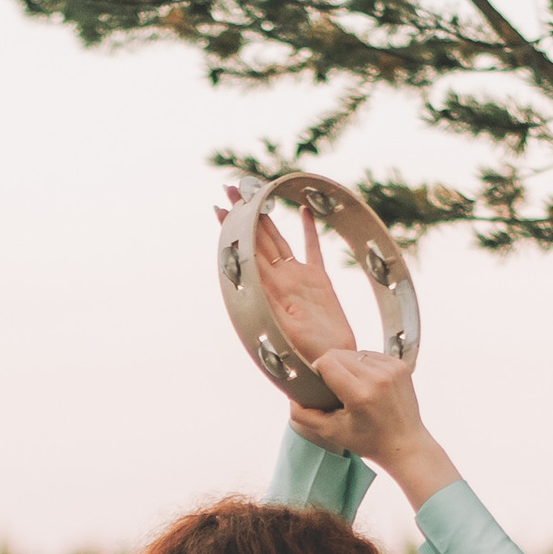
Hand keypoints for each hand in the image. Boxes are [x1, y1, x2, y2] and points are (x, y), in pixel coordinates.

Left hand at [246, 200, 352, 371]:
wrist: (332, 367)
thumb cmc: (308, 358)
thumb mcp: (286, 332)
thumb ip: (270, 307)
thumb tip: (254, 283)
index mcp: (271, 289)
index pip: (246, 251)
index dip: (233, 229)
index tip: (220, 207)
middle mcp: (281, 279)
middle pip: (257, 238)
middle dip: (243, 212)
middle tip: (230, 186)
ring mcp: (300, 278)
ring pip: (278, 239)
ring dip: (266, 216)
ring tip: (257, 190)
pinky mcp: (320, 281)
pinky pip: (313, 249)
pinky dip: (309, 230)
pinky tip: (305, 210)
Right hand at [301, 345, 460, 509]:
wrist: (405, 444)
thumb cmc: (368, 441)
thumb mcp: (331, 433)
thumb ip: (304, 415)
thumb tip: (291, 397)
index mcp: (360, 394)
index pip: (328, 361)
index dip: (318, 370)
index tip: (319, 383)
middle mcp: (378, 377)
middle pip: (339, 354)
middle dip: (331, 367)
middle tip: (333, 387)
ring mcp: (392, 369)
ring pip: (355, 353)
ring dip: (348, 365)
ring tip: (351, 386)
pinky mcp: (400, 365)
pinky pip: (371, 355)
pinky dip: (364, 365)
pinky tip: (366, 383)